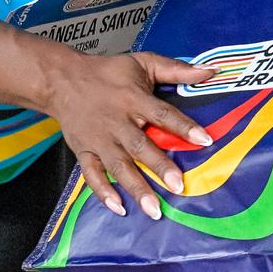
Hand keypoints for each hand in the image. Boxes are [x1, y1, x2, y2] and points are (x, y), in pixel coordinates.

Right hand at [43, 51, 215, 220]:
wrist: (62, 80)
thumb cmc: (107, 72)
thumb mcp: (143, 62)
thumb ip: (177, 69)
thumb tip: (210, 71)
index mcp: (133, 99)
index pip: (162, 114)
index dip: (184, 127)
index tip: (204, 140)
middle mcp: (117, 122)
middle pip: (140, 146)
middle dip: (159, 167)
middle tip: (178, 186)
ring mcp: (99, 139)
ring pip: (119, 166)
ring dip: (136, 187)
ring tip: (153, 209)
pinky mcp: (84, 151)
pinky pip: (92, 174)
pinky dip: (103, 191)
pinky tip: (118, 207)